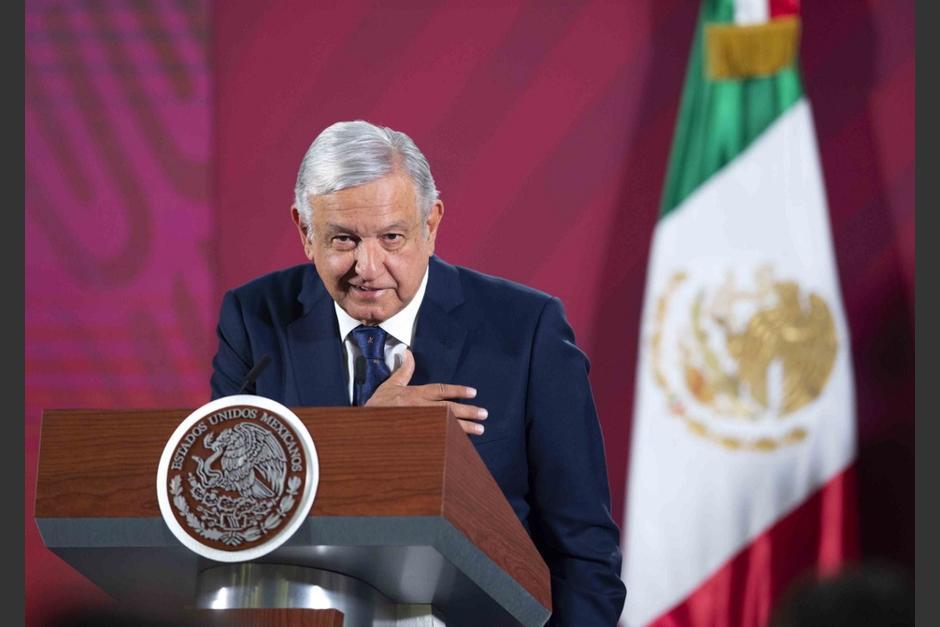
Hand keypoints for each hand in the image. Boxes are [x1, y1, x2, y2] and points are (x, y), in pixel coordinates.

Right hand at [365, 349, 487, 434]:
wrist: (365, 426)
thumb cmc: (378, 406)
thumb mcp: (390, 385)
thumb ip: (403, 370)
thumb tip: (407, 352)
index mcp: (415, 395)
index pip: (441, 391)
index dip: (458, 391)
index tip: (473, 392)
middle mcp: (420, 409)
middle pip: (449, 409)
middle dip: (468, 411)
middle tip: (484, 414)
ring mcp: (420, 424)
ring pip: (447, 425)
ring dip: (465, 428)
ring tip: (480, 429)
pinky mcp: (418, 436)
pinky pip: (439, 438)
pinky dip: (452, 439)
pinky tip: (464, 442)